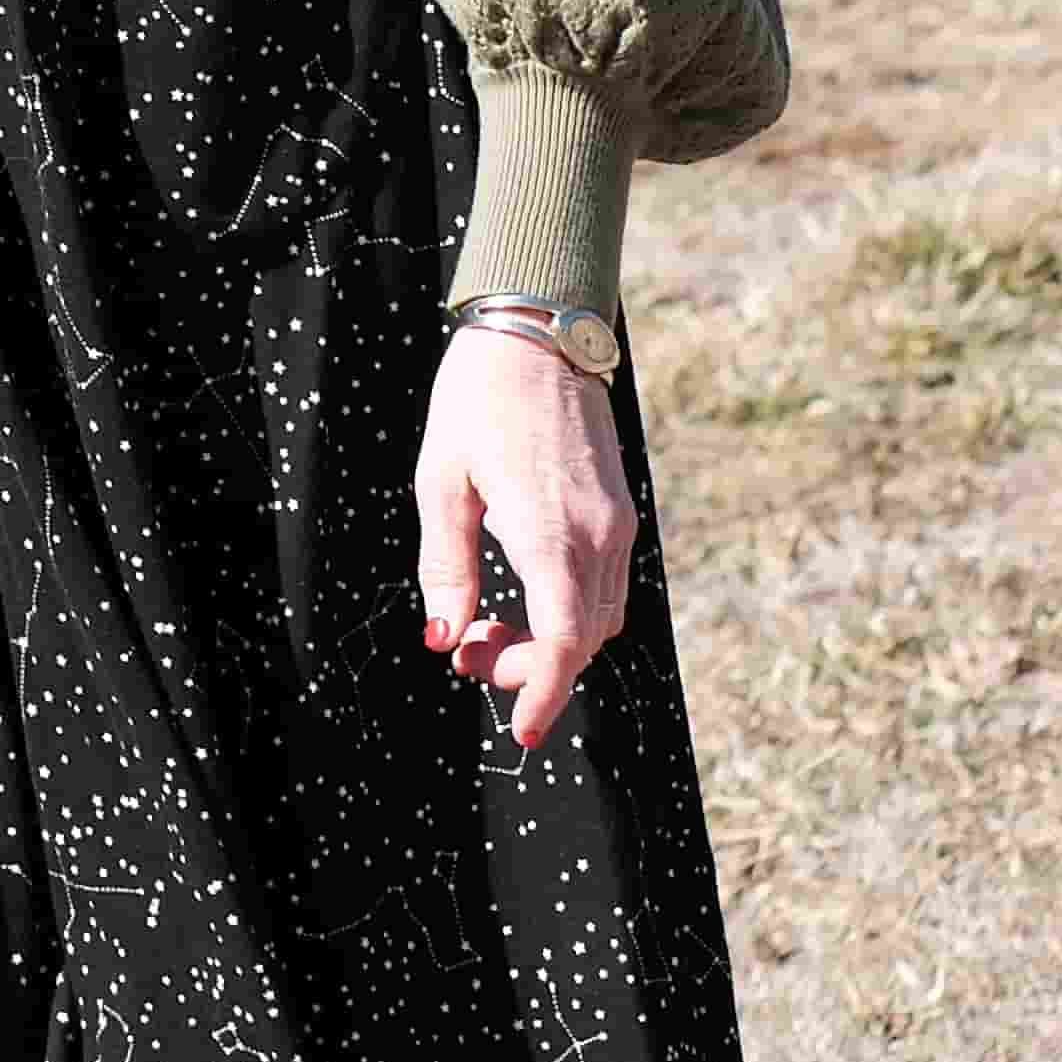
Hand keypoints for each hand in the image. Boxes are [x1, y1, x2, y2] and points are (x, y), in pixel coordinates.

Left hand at [412, 322, 642, 753]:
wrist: (540, 330)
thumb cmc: (478, 397)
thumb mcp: (441, 479)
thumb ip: (446, 564)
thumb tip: (444, 636)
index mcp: (549, 529)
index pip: (562, 641)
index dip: (542, 691)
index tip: (522, 731)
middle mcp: (597, 534)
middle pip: (580, 641)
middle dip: (528, 668)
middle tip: (466, 656)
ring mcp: (617, 523)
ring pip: (598, 618)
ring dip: (549, 642)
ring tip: (484, 629)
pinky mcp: (620, 511)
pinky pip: (605, 585)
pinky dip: (568, 611)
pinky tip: (521, 596)